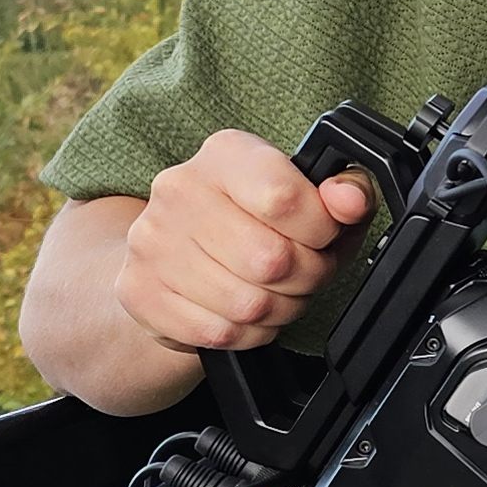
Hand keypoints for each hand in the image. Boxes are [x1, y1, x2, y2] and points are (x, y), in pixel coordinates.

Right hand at [116, 129, 374, 358]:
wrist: (178, 253)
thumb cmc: (259, 221)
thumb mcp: (315, 196)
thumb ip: (347, 191)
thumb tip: (350, 200)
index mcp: (226, 153)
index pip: (285, 198)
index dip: (321, 230)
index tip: (324, 234)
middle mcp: (179, 189)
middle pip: (271, 259)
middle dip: (308, 276)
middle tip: (307, 271)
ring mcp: (151, 242)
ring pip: (248, 304)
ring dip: (281, 308)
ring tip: (279, 291)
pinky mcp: (137, 291)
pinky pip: (219, 332)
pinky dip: (248, 332)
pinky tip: (247, 312)